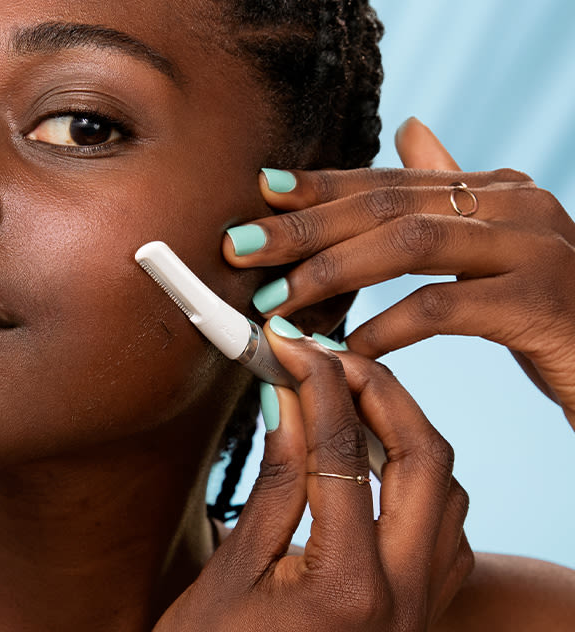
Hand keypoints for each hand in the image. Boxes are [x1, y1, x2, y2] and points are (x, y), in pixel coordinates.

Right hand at [100, 329, 472, 631]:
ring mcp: (416, 624)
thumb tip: (292, 401)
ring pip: (449, 500)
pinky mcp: (410, 631)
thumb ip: (278, 476)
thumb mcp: (233, 563)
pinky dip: (416, 490)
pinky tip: (371, 472)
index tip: (294, 345)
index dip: (318, 385)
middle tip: (336, 360)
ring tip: (351, 405)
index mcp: (350, 591)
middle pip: (430, 465)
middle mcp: (404, 609)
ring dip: (408, 440)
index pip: (347, 453)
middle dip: (385, 397)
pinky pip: (443, 541)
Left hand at [223, 118, 574, 428]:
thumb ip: (450, 194)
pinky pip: (445, 308)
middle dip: (305, 228)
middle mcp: (513, 205)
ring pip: (411, 244)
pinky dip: (388, 327)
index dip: (321, 186)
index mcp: (493, 191)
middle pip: (387, 204)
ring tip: (278, 302)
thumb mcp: (493, 247)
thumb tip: (408, 130)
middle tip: (241, 249)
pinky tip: (348, 347)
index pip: (389, 180)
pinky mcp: (541, 302)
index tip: (260, 194)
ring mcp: (531, 248)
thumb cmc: (544, 309)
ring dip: (332, 273)